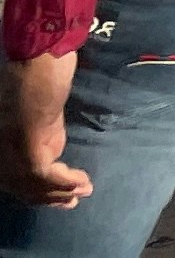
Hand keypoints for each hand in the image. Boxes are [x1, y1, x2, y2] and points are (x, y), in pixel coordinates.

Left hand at [2, 53, 86, 208]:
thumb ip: (42, 136)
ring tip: (83, 191)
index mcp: (1, 138)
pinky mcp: (26, 140)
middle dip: (47, 198)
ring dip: (58, 193)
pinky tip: (81, 181)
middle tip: (73, 201)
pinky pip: (41, 173)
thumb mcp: (39, 114)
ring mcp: (9, 144)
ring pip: (29, 184)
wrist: (40, 56)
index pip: (13, 178)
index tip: (63, 198)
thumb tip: (52, 158)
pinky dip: (63, 182)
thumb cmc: (39, 76)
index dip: (36, 193)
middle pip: (18, 185)